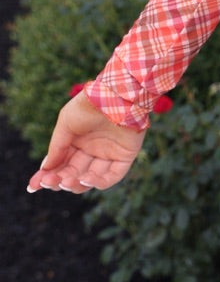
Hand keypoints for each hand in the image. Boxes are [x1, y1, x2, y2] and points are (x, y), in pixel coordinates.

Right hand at [27, 90, 145, 194]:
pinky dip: (99, 182)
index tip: (34, 186)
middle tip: (50, 181)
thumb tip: (44, 169)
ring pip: (91, 178)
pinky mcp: (124, 156)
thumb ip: (57, 147)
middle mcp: (93, 150)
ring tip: (66, 181)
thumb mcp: (66, 124)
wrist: (114, 95)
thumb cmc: (88, 105)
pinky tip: (85, 180)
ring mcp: (109, 154)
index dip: (48, 176)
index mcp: (78, 142)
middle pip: (74, 173)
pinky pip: (112, 176)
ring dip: (77, 184)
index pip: (62, 164)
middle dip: (60, 180)